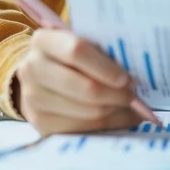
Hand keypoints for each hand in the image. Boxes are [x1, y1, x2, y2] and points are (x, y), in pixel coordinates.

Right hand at [15, 28, 143, 135]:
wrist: (38, 76)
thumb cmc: (67, 55)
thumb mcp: (80, 42)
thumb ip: (102, 50)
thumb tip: (137, 71)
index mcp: (43, 40)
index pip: (77, 51)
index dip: (105, 67)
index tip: (127, 77)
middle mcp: (32, 68)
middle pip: (85, 87)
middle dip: (117, 94)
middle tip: (134, 94)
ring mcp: (33, 98)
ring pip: (88, 111)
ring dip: (115, 110)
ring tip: (127, 104)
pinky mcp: (40, 123)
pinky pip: (83, 128)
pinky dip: (107, 124)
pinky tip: (116, 115)